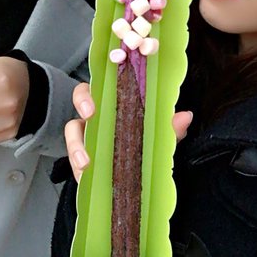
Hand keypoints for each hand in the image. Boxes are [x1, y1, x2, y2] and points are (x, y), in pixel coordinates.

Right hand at [64, 82, 192, 180]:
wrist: (134, 183)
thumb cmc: (143, 148)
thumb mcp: (159, 138)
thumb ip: (170, 128)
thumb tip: (185, 117)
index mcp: (115, 104)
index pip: (105, 83)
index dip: (110, 72)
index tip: (103, 79)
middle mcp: (97, 116)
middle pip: (81, 98)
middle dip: (83, 101)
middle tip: (90, 112)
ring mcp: (86, 137)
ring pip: (72, 130)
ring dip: (75, 143)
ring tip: (85, 160)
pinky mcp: (80, 161)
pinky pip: (73, 160)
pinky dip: (77, 166)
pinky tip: (85, 173)